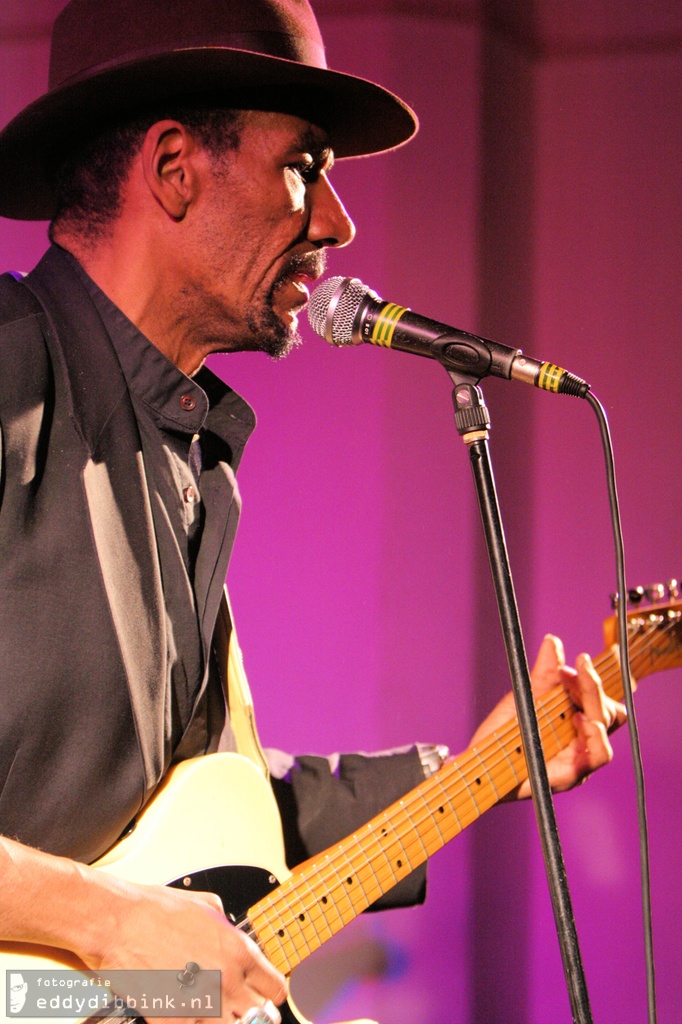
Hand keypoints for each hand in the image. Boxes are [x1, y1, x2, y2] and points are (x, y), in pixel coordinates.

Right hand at [80, 878, 287, 1023]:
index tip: (264, 994)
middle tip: (241, 1007)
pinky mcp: (175, 1021)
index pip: (275, 988)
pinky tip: (189, 1014)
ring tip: (213, 1011)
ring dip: (226, 1020)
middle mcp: (226, 981)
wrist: (120, 924)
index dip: (270, 991)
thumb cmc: (157, 911)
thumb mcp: (206, 905)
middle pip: (259, 1016)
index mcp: (238, 952)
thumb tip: (231, 933)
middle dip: (251, 1011)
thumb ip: (227, 926)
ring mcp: (202, 1005)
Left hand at [469, 634, 626, 798]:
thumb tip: (553, 641)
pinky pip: (598, 754)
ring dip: (596, 701)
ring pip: (608, 725)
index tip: (580, 659)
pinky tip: (580, 719)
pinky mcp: (572, 773)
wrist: (480, 763)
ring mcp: (580, 755)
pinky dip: (595, 734)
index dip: (595, 675)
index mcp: (575, 717)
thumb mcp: (525, 696)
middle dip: (594, 684)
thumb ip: (544, 673)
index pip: (601, 695)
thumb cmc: (504, 733)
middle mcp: (582, 736)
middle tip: (573, 669)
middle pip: (609, 708)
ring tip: (578, 688)